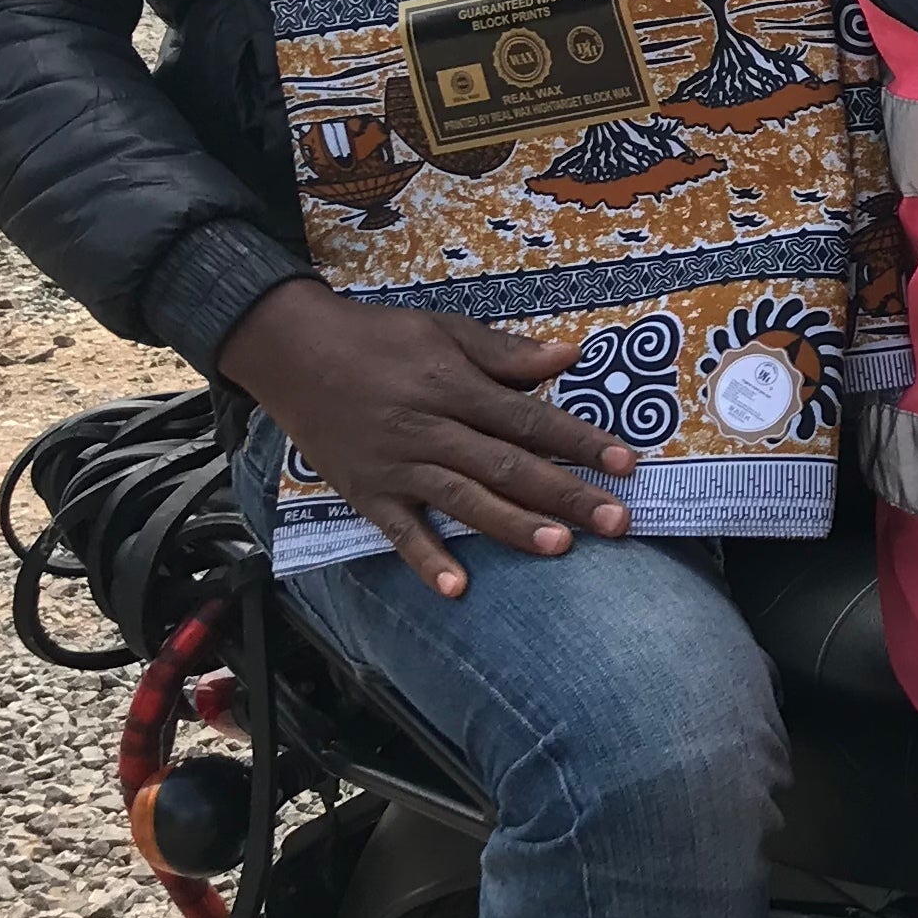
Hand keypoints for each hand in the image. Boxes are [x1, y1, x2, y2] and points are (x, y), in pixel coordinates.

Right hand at [219, 279, 636, 596]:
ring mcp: (396, 466)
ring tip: (561, 547)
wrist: (290, 351)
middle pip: (507, 466)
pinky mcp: (366, 494)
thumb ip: (507, 352)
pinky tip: (458, 588)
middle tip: (617, 520)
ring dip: (513, 525)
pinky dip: (427, 560)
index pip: (529, 418)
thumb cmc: (377, 338)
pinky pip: (399, 533)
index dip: (580, 441)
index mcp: (454, 386)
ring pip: (464, 501)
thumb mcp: (444, 330)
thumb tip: (572, 355)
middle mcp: (429, 429)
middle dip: (565, 494)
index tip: (626, 463)